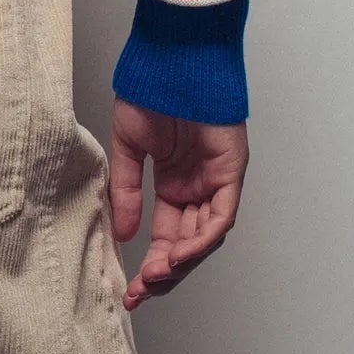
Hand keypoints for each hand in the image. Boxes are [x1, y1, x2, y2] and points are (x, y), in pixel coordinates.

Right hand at [108, 97, 246, 309]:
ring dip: (183, 262)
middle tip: (142, 292)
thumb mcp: (128, 147)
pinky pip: (221, 216)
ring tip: (156, 277)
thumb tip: (123, 234)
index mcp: (174, 184)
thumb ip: (126, 190)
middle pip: (188, 245)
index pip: (167, 236)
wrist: (171, 61)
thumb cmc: (150, 93)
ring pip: (206, 236)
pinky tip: (179, 254)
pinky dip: (202, 238)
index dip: (151, 264)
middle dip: (166, 272)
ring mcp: (216, 182)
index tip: (131, 288)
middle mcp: (198, 188)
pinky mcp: (231, 172)